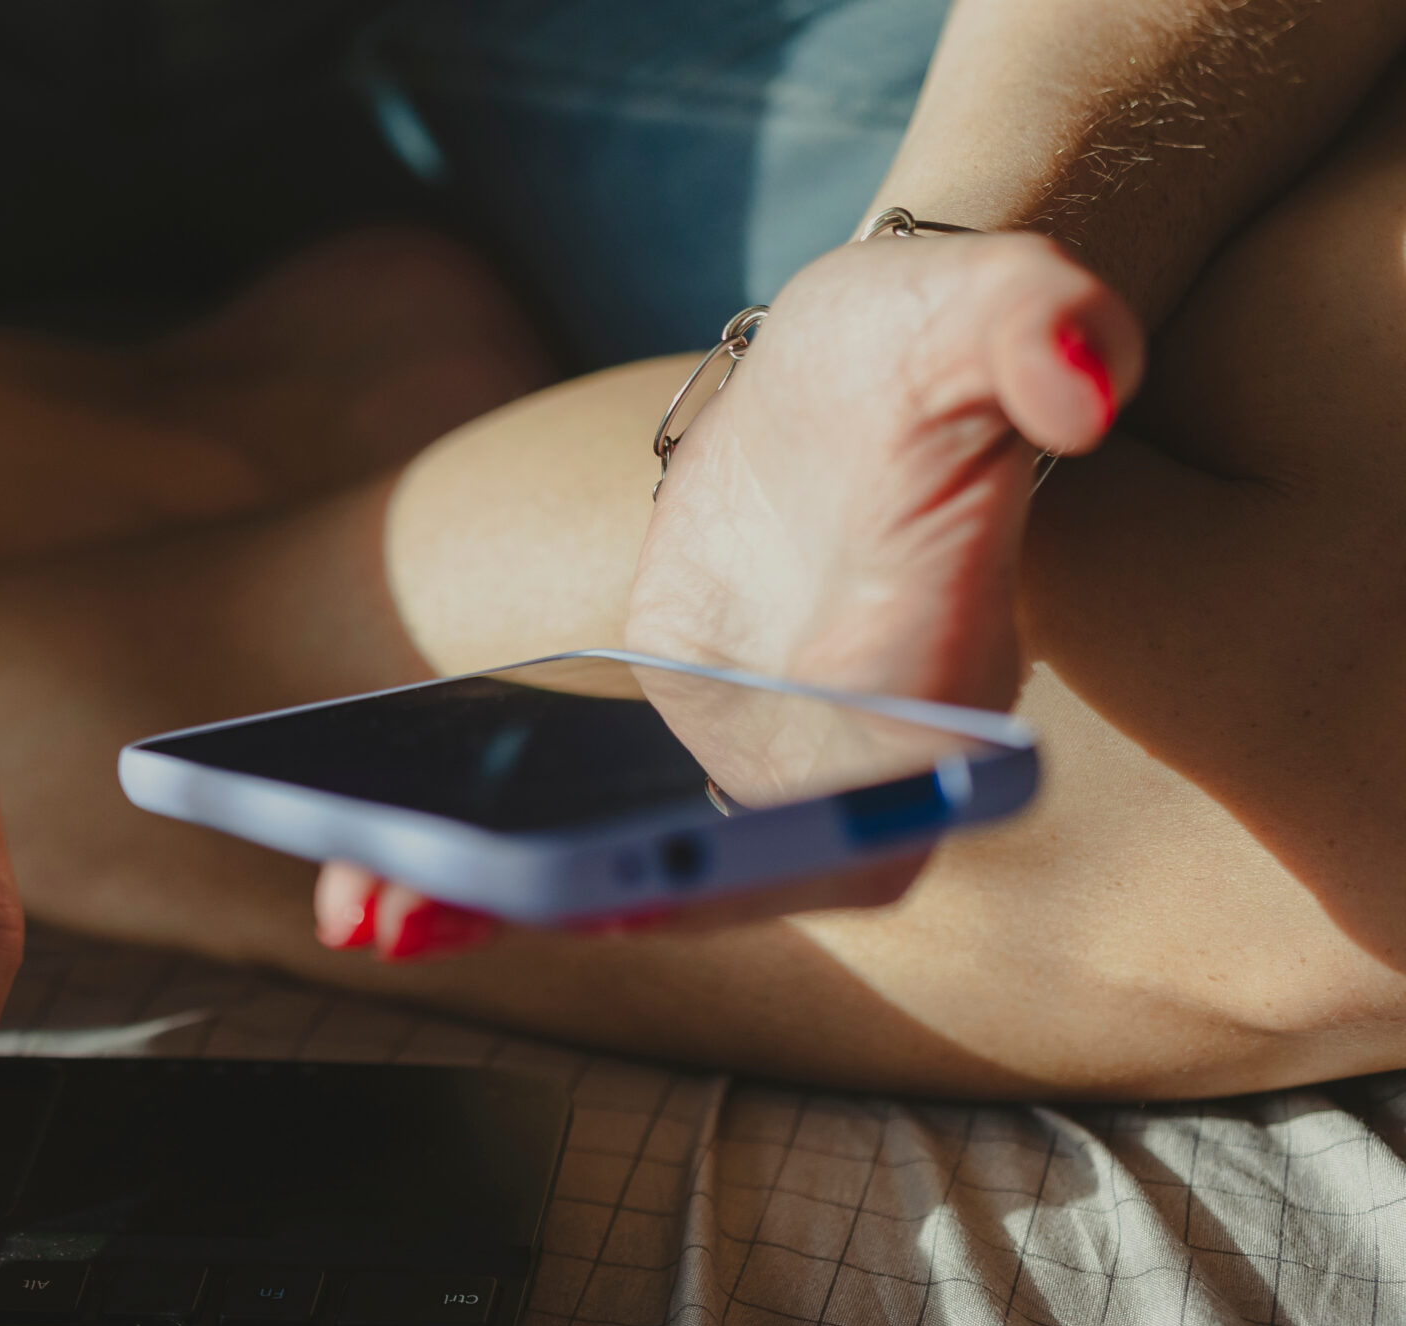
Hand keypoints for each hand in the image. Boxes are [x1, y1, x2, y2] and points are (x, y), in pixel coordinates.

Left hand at [318, 231, 1142, 962]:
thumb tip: (1081, 370)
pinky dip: (470, 859)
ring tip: (352, 908)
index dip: (746, 864)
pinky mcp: (670, 762)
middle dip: (578, 899)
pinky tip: (346, 872)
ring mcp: (753, 780)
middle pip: (711, 875)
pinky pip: (573, 829)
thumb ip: (1038, 328)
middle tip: (427, 911)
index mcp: (935, 700)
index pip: (856, 819)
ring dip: (489, 900)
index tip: (629, 888)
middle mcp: (848, 776)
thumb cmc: (918, 347)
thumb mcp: (979, 311)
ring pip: (622, 868)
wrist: (849, 378)